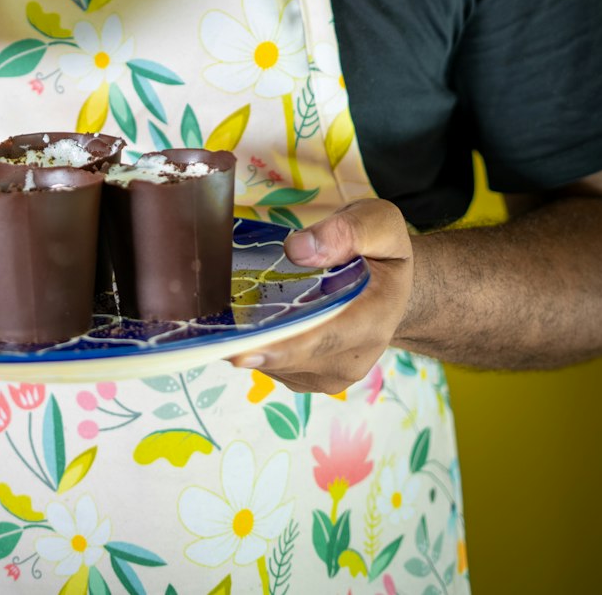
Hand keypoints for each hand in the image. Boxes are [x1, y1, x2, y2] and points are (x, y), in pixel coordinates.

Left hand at [229, 199, 413, 392]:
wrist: (390, 288)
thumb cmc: (382, 253)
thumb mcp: (379, 224)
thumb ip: (347, 231)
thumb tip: (299, 249)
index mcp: (374, 319)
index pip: (326, 337)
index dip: (283, 345)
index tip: (242, 349)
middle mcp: (352, 357)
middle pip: (292, 357)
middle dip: (252, 342)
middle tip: (211, 330)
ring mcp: (329, 374)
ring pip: (277, 364)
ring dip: (252, 340)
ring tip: (232, 307)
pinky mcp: (308, 377)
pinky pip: (274, 365)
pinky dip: (257, 343)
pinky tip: (247, 316)